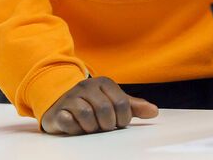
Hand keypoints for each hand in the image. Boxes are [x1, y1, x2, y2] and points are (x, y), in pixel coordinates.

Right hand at [40, 76, 157, 135]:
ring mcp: (71, 97)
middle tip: (103, 126)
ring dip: (92, 127)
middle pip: (105, 110)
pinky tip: (76, 126)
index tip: (118, 123)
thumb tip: (154, 112)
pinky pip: (69, 122)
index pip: (121, 103)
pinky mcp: (58, 110)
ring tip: (91, 126)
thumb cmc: (92, 104)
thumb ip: (133, 106)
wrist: (61, 104)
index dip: (122, 119)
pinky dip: (76, 129)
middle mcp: (87, 86)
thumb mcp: (113, 102)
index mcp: (104, 83)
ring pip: (88, 116)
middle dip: (107, 124)